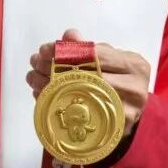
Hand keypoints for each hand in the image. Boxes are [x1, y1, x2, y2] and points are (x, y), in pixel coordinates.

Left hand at [26, 28, 150, 134]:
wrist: (129, 109)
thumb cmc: (117, 77)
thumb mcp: (106, 57)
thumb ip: (87, 47)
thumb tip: (69, 36)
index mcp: (134, 65)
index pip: (96, 55)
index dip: (67, 51)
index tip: (44, 49)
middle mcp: (134, 89)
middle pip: (86, 78)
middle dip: (53, 70)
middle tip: (34, 64)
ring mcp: (125, 113)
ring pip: (79, 98)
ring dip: (50, 88)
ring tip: (33, 79)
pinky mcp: (112, 131)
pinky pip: (77, 117)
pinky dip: (57, 104)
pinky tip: (44, 97)